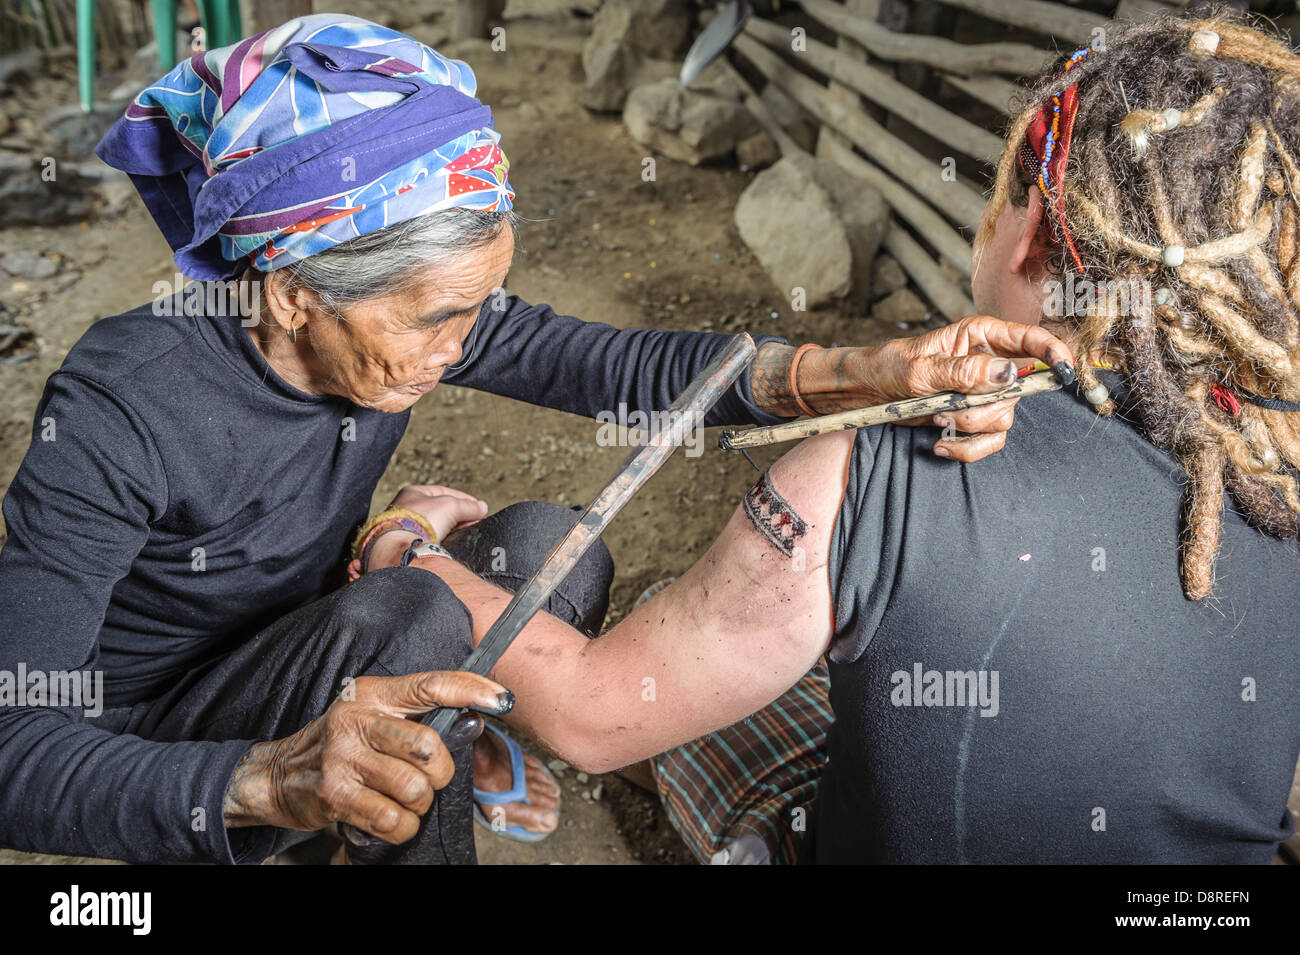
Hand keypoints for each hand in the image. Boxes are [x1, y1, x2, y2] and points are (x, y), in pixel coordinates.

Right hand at [223, 670, 512, 842]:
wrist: (277, 774)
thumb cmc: (341, 744)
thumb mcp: (372, 714)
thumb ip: (415, 715)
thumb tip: (475, 719)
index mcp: (372, 693)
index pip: (430, 684)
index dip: (470, 689)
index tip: (501, 698)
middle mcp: (357, 720)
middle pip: (429, 746)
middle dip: (440, 771)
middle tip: (428, 777)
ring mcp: (344, 758)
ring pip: (415, 788)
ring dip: (420, 804)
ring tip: (404, 800)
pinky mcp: (335, 795)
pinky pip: (394, 819)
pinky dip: (403, 827)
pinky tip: (391, 819)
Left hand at [367, 485, 487, 570]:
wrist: (402, 549)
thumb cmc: (420, 521)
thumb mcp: (451, 506)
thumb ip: (468, 506)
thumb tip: (482, 508)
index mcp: (412, 493)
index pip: (443, 492)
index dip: (462, 498)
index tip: (476, 507)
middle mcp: (405, 509)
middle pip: (439, 510)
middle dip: (457, 516)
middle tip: (472, 521)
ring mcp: (404, 528)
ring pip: (434, 527)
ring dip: (450, 529)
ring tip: (464, 534)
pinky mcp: (407, 546)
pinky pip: (429, 541)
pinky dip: (441, 542)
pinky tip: (450, 545)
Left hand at [751, 316, 1074, 461]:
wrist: (864, 395)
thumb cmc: (888, 368)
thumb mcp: (921, 369)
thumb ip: (964, 372)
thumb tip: (1009, 374)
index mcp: (981, 336)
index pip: (1031, 340)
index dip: (1054, 352)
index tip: (1066, 370)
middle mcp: (988, 363)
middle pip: (1019, 391)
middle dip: (987, 407)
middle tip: (952, 408)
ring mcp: (982, 393)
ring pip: (1004, 419)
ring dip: (971, 429)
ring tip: (938, 422)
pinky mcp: (970, 419)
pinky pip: (988, 442)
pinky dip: (967, 450)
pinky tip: (941, 445)